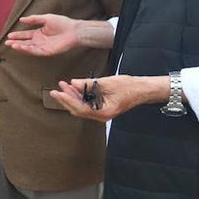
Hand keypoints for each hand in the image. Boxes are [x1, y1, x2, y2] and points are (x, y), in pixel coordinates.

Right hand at [5, 14, 80, 55]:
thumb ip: (34, 19)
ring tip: (12, 45)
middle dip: (16, 43)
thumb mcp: (46, 18)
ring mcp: (43, 47)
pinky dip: (28, 50)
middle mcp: (40, 41)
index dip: (17, 35)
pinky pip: (36, 51)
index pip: (26, 35)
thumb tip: (21, 19)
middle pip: (25, 42)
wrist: (74, 30)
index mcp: (39, 33)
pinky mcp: (48, 51)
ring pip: (29, 48)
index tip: (9, 35)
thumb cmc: (62, 23)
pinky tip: (22, 47)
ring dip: (20, 47)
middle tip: (6, 43)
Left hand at [49, 74, 167, 121]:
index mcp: (103, 112)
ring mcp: (101, 113)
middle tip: (55, 90)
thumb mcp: (107, 82)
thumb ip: (89, 83)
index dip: (67, 100)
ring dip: (72, 97)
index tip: (58, 92)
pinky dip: (79, 97)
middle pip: (78, 110)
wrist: (142, 90)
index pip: (80, 108)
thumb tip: (74, 83)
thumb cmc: (129, 87)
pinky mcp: (102, 108)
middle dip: (66, 99)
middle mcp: (101, 116)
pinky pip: (87, 105)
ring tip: (63, 86)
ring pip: (81, 107)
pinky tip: (73, 88)